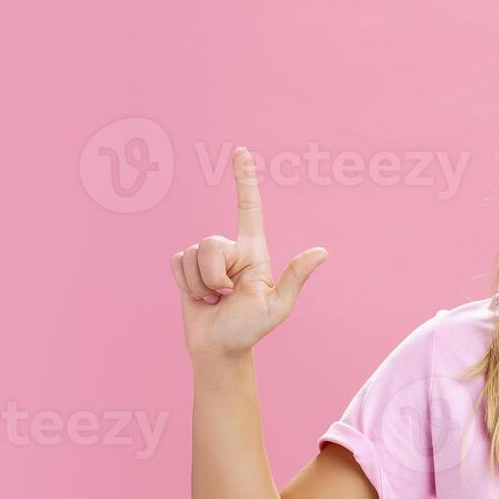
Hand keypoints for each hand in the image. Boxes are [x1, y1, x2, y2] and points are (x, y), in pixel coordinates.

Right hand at [172, 147, 328, 360]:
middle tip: (225, 296)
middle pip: (210, 243)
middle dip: (214, 275)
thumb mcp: (277, 306)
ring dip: (199, 284)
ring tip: (213, 299)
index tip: (241, 151)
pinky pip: (176, 262)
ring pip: (191, 255)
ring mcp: (206, 257)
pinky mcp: (186, 266)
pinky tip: (198, 297)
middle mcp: (229, 249)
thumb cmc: (250, 329)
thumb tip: (322, 252)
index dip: (244, 180)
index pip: (249, 208)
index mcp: (253, 251)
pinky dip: (185, 284)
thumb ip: (295, 277)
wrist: (218, 347)